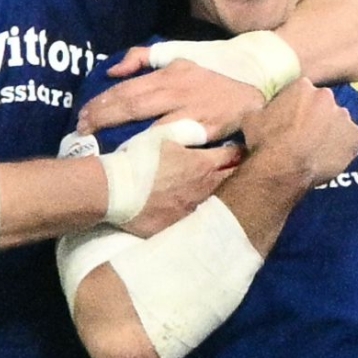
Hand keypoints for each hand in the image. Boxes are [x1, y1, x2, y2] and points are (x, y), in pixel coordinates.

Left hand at [76, 46, 267, 140]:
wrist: (255, 94)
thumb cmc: (212, 77)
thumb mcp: (180, 57)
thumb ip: (144, 58)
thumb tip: (113, 71)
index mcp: (171, 74)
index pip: (128, 88)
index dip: (102, 103)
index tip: (83, 115)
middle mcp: (180, 91)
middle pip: (133, 105)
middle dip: (104, 119)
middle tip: (82, 132)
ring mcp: (194, 113)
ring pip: (150, 126)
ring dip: (122, 138)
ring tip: (101, 146)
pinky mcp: (207, 132)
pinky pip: (174, 142)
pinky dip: (152, 150)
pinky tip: (135, 158)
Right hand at [123, 134, 243, 234]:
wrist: (113, 191)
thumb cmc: (138, 160)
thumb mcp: (164, 137)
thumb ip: (188, 132)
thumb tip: (205, 129)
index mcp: (204, 166)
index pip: (233, 156)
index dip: (238, 150)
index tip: (242, 148)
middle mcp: (206, 190)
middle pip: (233, 182)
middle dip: (240, 174)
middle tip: (245, 170)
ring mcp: (195, 212)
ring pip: (220, 204)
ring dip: (224, 196)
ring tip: (230, 193)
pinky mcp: (181, 229)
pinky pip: (199, 222)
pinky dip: (205, 217)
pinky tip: (206, 216)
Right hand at [244, 79, 357, 187]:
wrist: (284, 167)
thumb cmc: (266, 141)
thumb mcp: (251, 117)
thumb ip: (261, 107)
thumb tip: (260, 108)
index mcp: (302, 86)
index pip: (303, 91)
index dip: (297, 106)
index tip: (293, 119)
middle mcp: (327, 96)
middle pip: (324, 104)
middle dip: (317, 116)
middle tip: (306, 135)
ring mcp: (344, 116)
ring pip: (338, 121)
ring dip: (331, 131)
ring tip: (319, 148)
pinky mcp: (356, 136)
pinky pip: (351, 139)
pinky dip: (344, 146)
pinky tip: (331, 156)